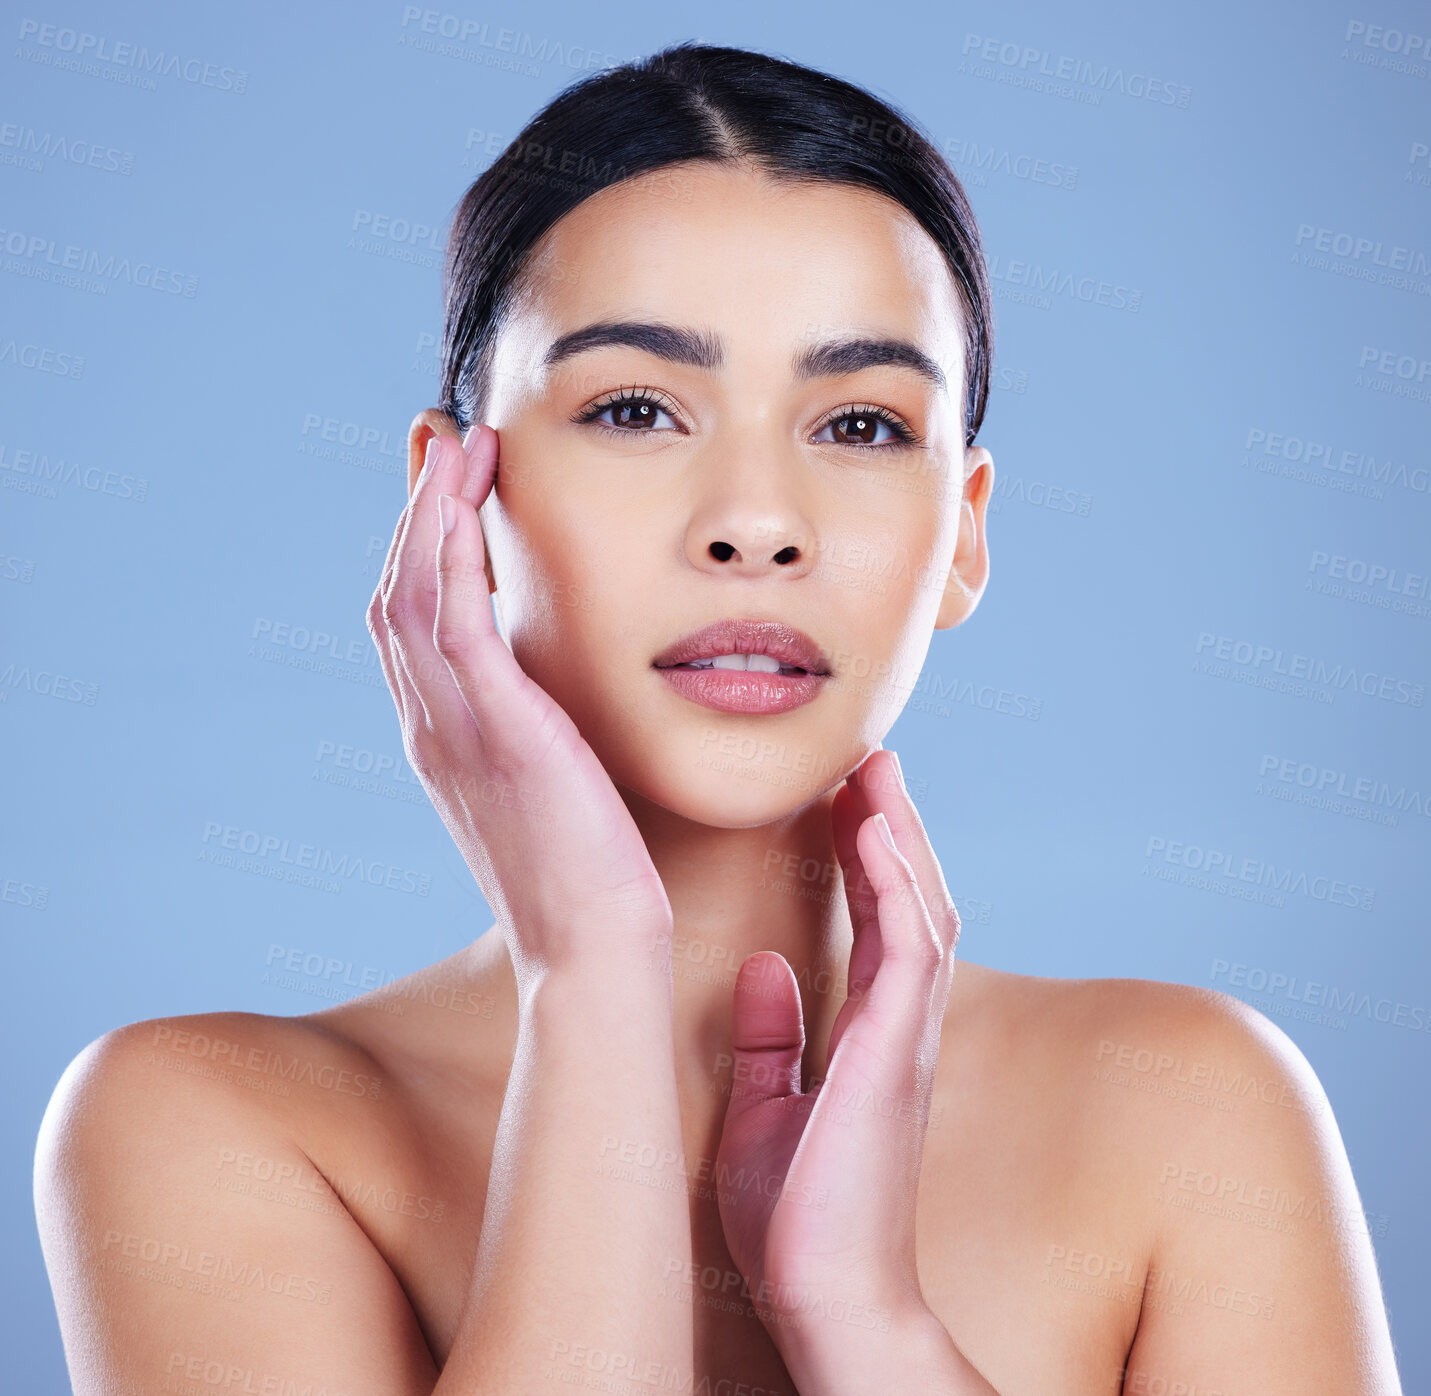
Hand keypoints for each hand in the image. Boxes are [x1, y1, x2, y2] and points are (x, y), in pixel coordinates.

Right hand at [367, 425, 672, 979]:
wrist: (593, 949)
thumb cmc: (590, 877)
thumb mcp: (551, 790)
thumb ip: (536, 734)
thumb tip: (557, 698)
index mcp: (444, 739)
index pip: (412, 622)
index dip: (420, 546)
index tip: (445, 484)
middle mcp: (432, 726)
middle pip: (397, 592)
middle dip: (414, 509)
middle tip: (440, 439)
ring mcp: (454, 727)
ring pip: (412, 590)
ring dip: (429, 507)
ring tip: (459, 441)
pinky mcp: (496, 727)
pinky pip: (453, 614)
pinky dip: (450, 543)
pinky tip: (471, 488)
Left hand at [714, 749, 969, 1376]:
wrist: (826, 1297)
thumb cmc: (801, 1219)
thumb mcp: (769, 1108)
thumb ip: (774, 1037)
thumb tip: (761, 967)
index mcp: (871, 1035)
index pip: (880, 924)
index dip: (868, 859)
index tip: (845, 798)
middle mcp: (899, 1024)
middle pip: (910, 900)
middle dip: (891, 827)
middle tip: (868, 760)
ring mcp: (905, 1034)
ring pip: (918, 907)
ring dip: (896, 835)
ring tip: (871, 769)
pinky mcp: (896, 1049)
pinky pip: (907, 944)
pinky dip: (894, 882)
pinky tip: (870, 830)